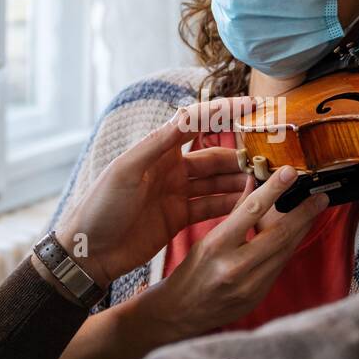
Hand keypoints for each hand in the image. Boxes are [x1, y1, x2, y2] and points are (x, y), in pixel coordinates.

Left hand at [54, 99, 256, 285]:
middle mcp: (169, 168)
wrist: (87, 253)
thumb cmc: (100, 207)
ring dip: (240, 181)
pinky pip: (211, 207)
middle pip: (213, 156)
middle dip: (241, 155)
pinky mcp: (178, 218)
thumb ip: (159, 142)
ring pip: (217, 182)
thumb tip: (189, 114)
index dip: (224, 112)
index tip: (253, 106)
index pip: (196, 123)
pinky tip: (252, 205)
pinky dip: (231, 205)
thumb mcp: (127, 170)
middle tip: (272, 157)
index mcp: (156, 149)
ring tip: (269, 182)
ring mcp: (175, 193)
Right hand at [142, 164, 329, 338]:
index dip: (274, 189)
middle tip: (321, 196)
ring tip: (314, 211)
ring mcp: (249, 286)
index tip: (291, 172)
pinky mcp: (258, 298)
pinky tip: (295, 234)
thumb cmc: (190, 272)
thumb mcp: (206, 239)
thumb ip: (234, 214)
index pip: (251, 211)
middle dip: (304, 213)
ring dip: (301, 229)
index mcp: (216, 247)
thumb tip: (254, 182)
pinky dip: (288, 247)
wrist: (180, 314)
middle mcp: (234, 267)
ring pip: (284, 251)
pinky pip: (279, 266)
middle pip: (279, 235)